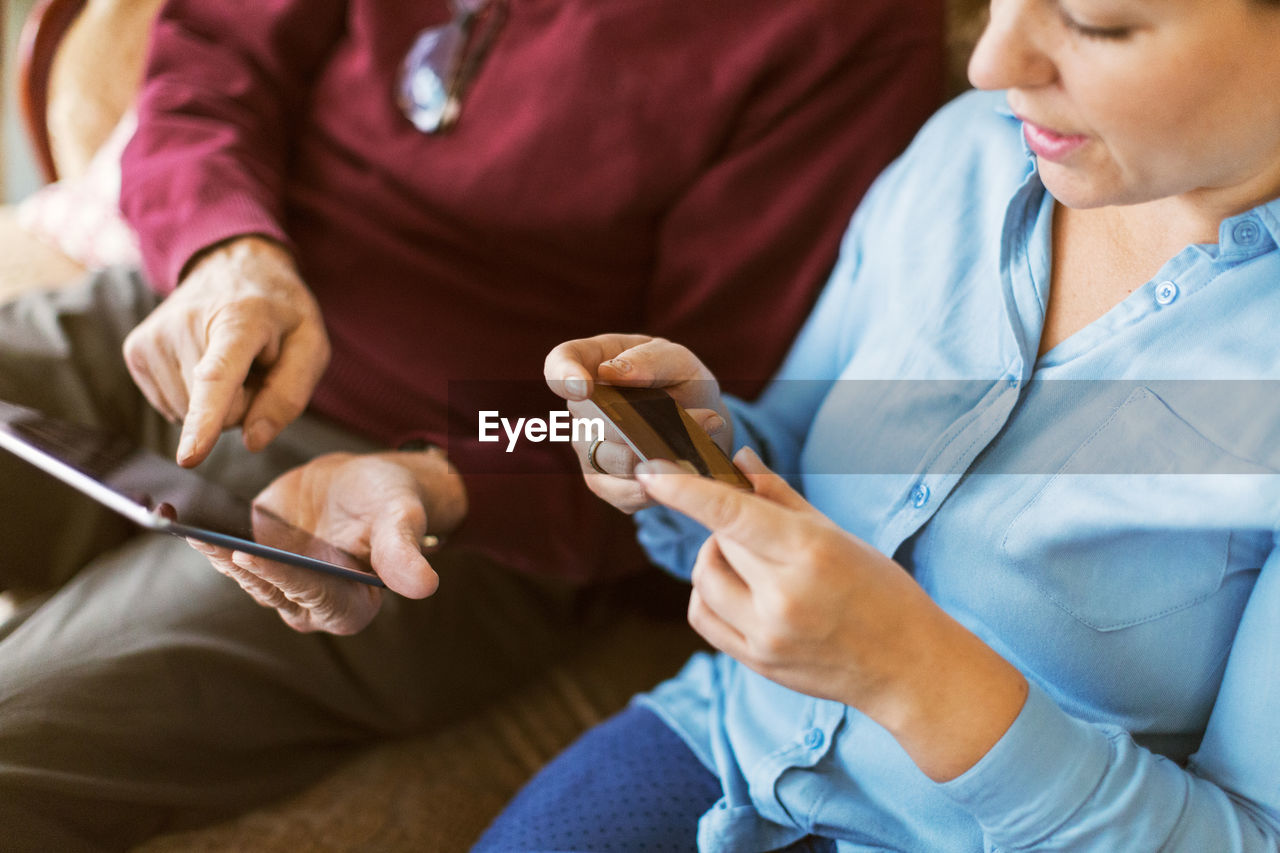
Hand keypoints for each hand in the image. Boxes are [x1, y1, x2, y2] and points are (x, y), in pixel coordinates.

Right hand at [123, 236, 330, 466]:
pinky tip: (202, 361)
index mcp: (239, 320)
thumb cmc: (277, 311)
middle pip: (215, 410)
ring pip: (189, 413)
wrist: (230, 265)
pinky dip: (193, 395)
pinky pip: (171, 407)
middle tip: (252, 363)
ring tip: (228, 359)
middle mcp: (186, 324)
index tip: (190, 456)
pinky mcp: (135, 350)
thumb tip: (253, 440)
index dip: (205, 420)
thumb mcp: (310, 345)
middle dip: (241, 401)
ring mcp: (153, 336)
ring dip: (216, 399)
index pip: (217, 378)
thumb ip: (290, 395)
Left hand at [190, 449, 466, 634]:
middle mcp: (312, 606)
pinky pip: (227, 554)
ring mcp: (282, 587)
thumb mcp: (401, 518)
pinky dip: (204, 537)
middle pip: (268, 588)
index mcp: (352, 604)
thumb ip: (402, 553)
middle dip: (234, 563)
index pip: (311, 592)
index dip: (280, 575)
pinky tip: (177, 514)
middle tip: (204, 539)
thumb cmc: (393, 501)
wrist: (368, 485)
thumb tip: (425, 586)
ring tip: (181, 522)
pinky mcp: (259, 563)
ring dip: (212, 551)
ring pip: (242, 574)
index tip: (251, 554)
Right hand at [544, 334, 730, 512]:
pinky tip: (677, 473)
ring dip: (655, 454)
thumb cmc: (682, 380)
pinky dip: (651, 485)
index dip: (563, 375)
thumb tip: (613, 372)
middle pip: (589, 419)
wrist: (700, 421)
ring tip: (700, 441)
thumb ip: (650, 359)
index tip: (583, 388)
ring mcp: (587, 446)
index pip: (560, 363)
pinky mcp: (602, 481)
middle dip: (640, 423)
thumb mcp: (679, 361)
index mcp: (593, 362)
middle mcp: (581, 406)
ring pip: (608, 458)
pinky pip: (618, 491)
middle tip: (703, 417)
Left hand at [637, 448, 1027, 781]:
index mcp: (810, 554)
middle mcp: (784, 597)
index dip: (684, 489)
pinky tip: (734, 587)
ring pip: (704, 577)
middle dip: (729, 526)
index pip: (730, 514)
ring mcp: (766, 635)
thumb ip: (780, 496)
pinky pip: (702, 615)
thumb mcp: (837, 534)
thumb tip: (737, 458)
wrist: (907, 666)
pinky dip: (708, 593)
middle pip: (719, 540)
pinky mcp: (756, 662)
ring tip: (750, 559)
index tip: (651, 471)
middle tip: (758, 529)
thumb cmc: (880, 590)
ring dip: (715, 558)